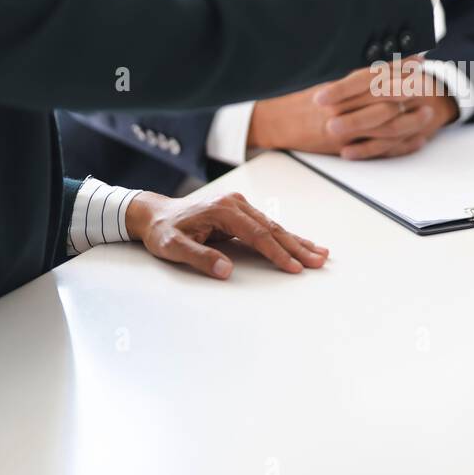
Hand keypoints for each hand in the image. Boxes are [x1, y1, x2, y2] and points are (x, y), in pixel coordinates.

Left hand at [126, 189, 327, 278]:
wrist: (153, 214)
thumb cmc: (163, 231)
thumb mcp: (173, 247)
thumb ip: (199, 257)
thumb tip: (225, 270)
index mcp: (223, 210)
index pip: (257, 234)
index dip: (276, 253)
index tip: (293, 267)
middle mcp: (235, 203)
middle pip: (272, 228)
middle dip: (297, 247)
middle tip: (318, 260)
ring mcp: (239, 205)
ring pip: (274, 226)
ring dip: (297, 241)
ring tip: (320, 252)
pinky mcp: (240, 211)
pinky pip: (267, 225)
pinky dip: (285, 236)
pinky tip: (300, 243)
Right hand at [249, 58, 457, 158]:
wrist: (274, 123)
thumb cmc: (298, 98)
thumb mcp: (320, 79)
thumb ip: (348, 74)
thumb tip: (380, 63)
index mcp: (335, 87)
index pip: (372, 74)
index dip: (398, 67)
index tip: (417, 61)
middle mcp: (339, 107)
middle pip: (381, 97)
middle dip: (408, 90)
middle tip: (427, 84)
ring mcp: (342, 129)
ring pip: (383, 124)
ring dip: (409, 118)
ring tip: (427, 112)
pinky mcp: (343, 148)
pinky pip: (378, 149)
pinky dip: (400, 146)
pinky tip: (416, 140)